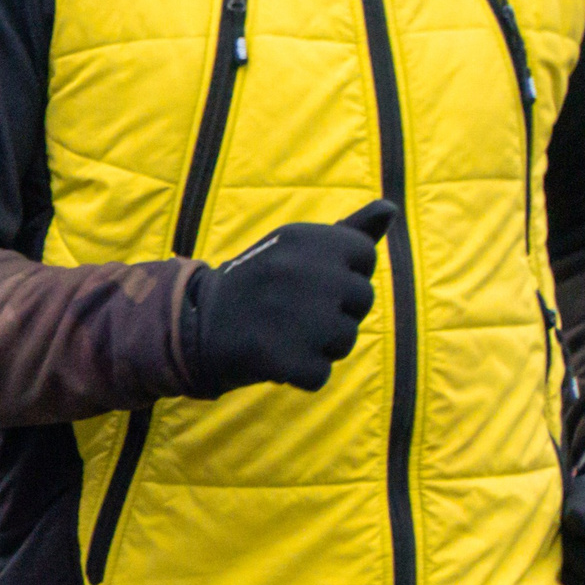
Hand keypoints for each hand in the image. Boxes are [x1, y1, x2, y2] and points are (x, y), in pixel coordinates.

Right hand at [184, 201, 394, 395]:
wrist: (194, 324)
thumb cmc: (258, 284)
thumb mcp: (297, 248)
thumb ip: (348, 232)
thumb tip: (390, 209)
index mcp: (307, 239)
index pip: (364, 257)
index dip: (342, 273)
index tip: (307, 278)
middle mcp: (303, 272)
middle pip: (362, 301)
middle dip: (335, 312)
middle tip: (292, 311)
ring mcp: (296, 316)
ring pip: (345, 340)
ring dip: (319, 346)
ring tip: (282, 334)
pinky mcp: (285, 358)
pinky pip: (319, 375)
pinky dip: (298, 375)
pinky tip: (273, 358)